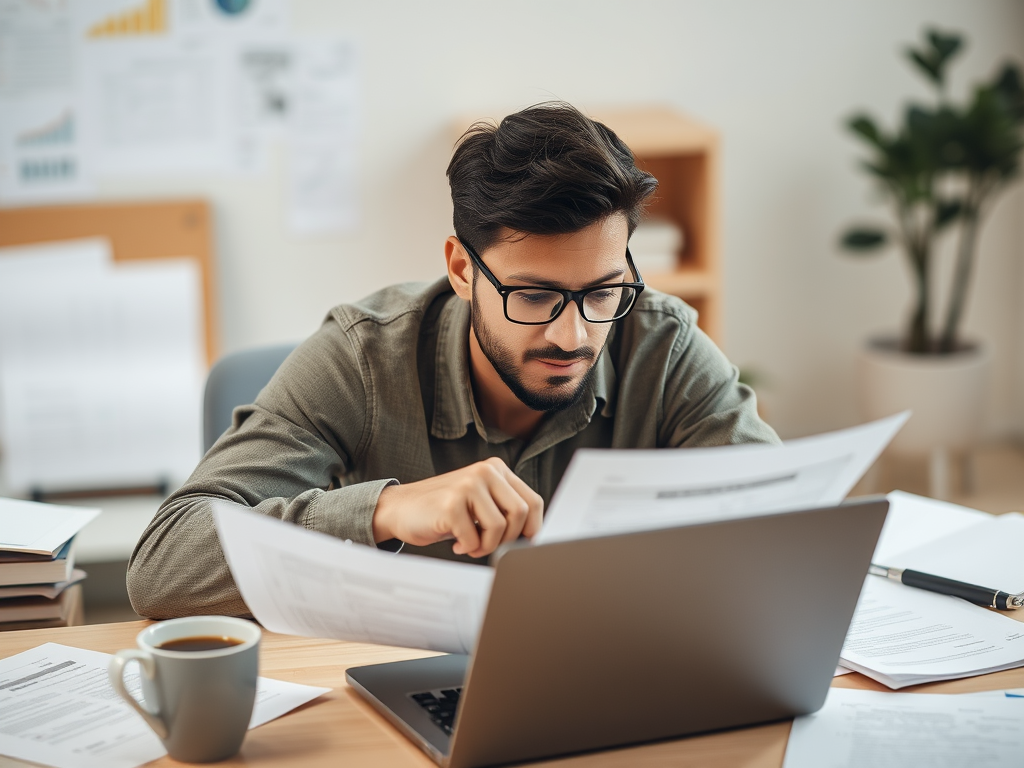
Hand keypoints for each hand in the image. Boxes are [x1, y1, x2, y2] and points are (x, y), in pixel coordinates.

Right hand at [371, 458, 543, 557]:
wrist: (399, 509)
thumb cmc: (444, 511)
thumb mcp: (480, 502)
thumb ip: (505, 509)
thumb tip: (535, 536)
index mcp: (496, 469)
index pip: (533, 501)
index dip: (533, 529)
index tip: (522, 544)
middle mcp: (485, 471)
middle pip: (521, 514)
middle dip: (508, 539)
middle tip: (488, 545)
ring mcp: (467, 485)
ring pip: (501, 528)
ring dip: (487, 547)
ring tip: (471, 544)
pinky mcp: (451, 504)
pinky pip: (475, 539)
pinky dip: (468, 548)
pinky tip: (456, 543)